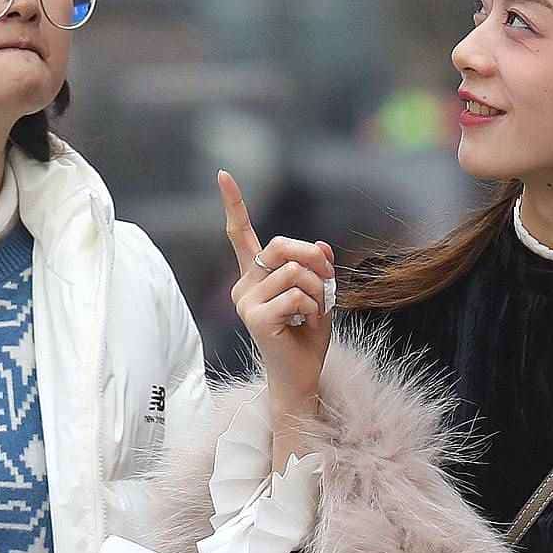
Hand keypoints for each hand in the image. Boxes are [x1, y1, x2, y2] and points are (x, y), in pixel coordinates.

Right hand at [219, 170, 333, 412]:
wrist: (302, 377)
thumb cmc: (307, 338)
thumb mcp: (319, 294)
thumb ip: (317, 267)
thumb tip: (322, 246)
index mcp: (254, 278)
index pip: (240, 235)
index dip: (233, 205)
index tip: (223, 175)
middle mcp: (243, 286)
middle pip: (281, 246)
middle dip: (314, 258)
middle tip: (329, 279)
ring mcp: (246, 302)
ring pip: (295, 272)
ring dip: (318, 291)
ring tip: (312, 313)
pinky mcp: (256, 318)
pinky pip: (297, 294)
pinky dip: (314, 307)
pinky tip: (305, 324)